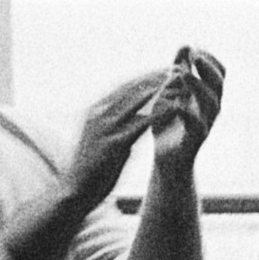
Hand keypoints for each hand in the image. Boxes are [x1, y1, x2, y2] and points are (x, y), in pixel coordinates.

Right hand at [66, 68, 171, 198]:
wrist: (76, 192)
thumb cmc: (94, 168)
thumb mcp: (107, 139)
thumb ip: (122, 125)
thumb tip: (141, 116)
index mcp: (96, 111)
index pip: (125, 86)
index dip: (147, 76)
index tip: (167, 69)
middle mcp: (98, 114)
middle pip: (132, 88)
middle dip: (156, 77)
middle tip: (179, 67)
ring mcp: (105, 127)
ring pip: (137, 101)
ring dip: (161, 89)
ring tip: (182, 81)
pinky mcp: (113, 143)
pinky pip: (141, 123)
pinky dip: (160, 112)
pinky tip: (177, 106)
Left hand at [149, 47, 225, 174]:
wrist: (167, 160)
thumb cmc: (169, 124)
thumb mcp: (171, 92)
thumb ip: (179, 71)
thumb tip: (186, 45)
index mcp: (207, 96)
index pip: (219, 73)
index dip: (209, 59)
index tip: (194, 48)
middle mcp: (211, 109)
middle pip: (219, 85)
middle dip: (208, 69)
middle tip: (194, 55)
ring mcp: (205, 125)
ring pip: (211, 104)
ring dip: (198, 86)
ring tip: (183, 73)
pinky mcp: (194, 141)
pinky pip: (197, 127)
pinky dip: (188, 114)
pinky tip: (177, 104)